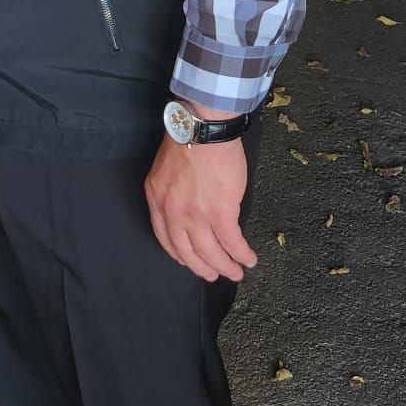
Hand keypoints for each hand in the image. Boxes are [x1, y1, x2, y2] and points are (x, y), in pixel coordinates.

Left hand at [144, 133, 257, 281]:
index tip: (188, 260)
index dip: (179, 253)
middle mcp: (172, 212)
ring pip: (210, 253)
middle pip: (186, 252)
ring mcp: (195, 215)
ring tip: (236, 273)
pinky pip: (231, 242)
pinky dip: (241, 254)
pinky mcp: (220, 213)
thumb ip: (172, 192)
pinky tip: (248, 259)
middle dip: (202, 268)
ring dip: (224, 267)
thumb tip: (191, 206)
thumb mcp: (166, 169)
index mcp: (157, 199)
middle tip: (213, 276)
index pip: (165, 237)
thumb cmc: (188, 140)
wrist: (202, 129)